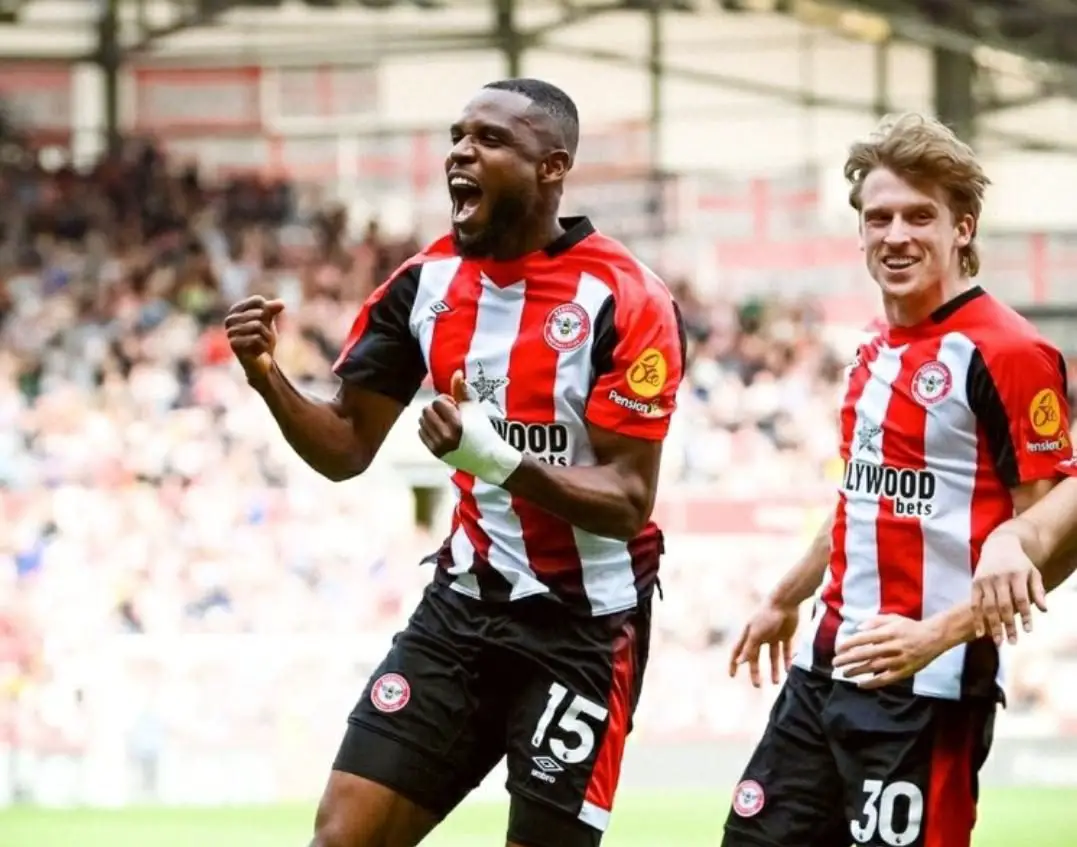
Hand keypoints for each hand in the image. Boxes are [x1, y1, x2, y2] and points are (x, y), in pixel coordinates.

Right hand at [224, 296, 284, 378]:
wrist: (262, 362)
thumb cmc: (263, 338)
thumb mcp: (269, 321)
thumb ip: (273, 309)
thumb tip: (281, 303)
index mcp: (236, 310)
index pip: (258, 301)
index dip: (269, 311)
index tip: (266, 322)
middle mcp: (230, 319)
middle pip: (259, 314)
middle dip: (268, 327)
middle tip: (264, 337)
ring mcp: (230, 332)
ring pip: (258, 326)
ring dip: (267, 337)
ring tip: (263, 344)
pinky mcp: (234, 344)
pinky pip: (256, 339)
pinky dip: (264, 346)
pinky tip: (260, 351)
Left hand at [417, 371, 522, 485]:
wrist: (487, 457)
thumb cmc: (483, 430)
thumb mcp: (473, 409)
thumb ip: (461, 390)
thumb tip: (457, 372)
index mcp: (456, 424)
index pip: (437, 402)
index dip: (445, 401)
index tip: (455, 406)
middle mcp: (446, 436)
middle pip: (426, 411)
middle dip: (436, 409)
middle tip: (448, 414)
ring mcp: (439, 446)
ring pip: (422, 421)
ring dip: (432, 418)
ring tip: (445, 422)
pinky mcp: (435, 453)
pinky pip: (421, 433)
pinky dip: (428, 428)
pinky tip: (440, 430)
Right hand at [728, 600, 797, 687]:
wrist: (785, 602)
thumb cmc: (767, 616)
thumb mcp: (756, 634)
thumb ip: (748, 648)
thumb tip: (739, 662)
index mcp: (748, 634)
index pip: (738, 651)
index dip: (734, 663)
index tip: (732, 676)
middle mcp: (759, 636)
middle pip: (755, 657)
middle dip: (755, 671)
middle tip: (757, 686)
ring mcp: (773, 635)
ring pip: (772, 656)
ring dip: (773, 669)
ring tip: (776, 682)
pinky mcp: (786, 634)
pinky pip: (786, 650)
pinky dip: (787, 660)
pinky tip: (788, 670)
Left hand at [832, 614, 941, 688]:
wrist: (934, 637)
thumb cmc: (910, 627)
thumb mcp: (893, 618)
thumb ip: (875, 622)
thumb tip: (858, 628)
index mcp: (888, 632)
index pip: (864, 639)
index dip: (849, 644)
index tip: (838, 649)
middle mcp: (892, 646)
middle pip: (866, 654)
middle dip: (849, 659)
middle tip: (835, 663)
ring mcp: (899, 660)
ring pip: (874, 667)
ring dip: (857, 671)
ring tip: (844, 673)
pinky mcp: (904, 671)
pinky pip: (886, 679)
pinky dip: (873, 683)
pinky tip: (861, 684)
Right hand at [971, 532, 1046, 646]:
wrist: (999, 545)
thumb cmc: (1020, 563)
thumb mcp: (1033, 573)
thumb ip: (1038, 591)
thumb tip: (1044, 610)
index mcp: (1016, 575)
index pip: (1021, 599)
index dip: (1024, 616)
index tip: (1027, 631)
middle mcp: (999, 578)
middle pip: (1004, 606)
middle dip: (1008, 625)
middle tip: (1012, 642)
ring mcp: (985, 580)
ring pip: (988, 607)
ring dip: (993, 626)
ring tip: (998, 642)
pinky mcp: (975, 583)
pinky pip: (975, 604)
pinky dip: (977, 620)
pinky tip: (980, 633)